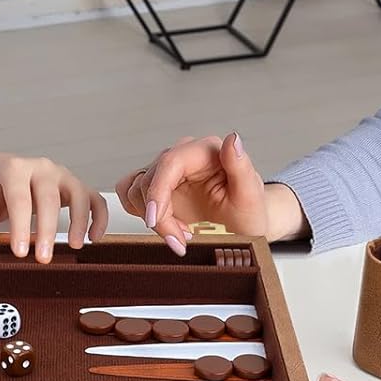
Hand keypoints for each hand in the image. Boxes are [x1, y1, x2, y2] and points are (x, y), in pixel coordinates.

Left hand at [0, 154, 107, 260]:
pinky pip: (94, 198)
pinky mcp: (75, 185)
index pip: (20, 199)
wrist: (3, 170)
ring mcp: (62, 175)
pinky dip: (99, 217)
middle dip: (48, 229)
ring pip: (79, 194)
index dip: (21, 227)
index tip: (20, 251)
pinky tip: (94, 237)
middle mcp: (42, 169)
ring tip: (74, 245)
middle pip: (49, 198)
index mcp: (15, 170)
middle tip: (44, 257)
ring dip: (80, 221)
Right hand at [116, 132, 273, 253]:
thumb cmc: (249, 211)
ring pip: (136, 188)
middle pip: (150, 180)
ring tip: (181, 234)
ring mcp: (167, 169)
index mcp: (205, 150)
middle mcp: (183, 154)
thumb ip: (241, 166)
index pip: (169, 163)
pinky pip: (130, 191)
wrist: (244, 224)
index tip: (154, 221)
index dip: (156, 192)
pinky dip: (140, 212)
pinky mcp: (157, 183)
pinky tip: (165, 224)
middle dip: (160, 218)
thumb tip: (233, 139)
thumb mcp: (250, 196)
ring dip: (153, 218)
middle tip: (181, 241)